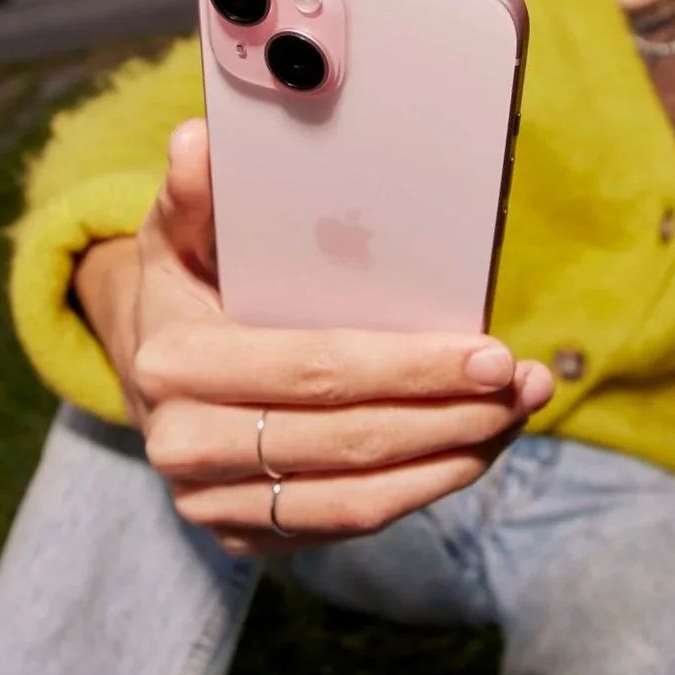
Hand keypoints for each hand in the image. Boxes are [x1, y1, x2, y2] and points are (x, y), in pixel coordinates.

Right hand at [74, 119, 553, 555]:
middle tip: (524, 384)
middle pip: (347, 440)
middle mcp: (186, 444)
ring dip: (451, 458)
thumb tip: (201, 139)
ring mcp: (213, 503)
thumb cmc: (187, 285)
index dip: (409, 368)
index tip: (491, 353)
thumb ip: (196, 193)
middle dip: (450, 414)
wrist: (151, 369)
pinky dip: (420, 489)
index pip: (314, 370)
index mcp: (177, 361)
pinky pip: (347, 522)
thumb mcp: (181, 232)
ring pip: (356, 496)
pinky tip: (473, 449)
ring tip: (516, 415)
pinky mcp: (244, 535)